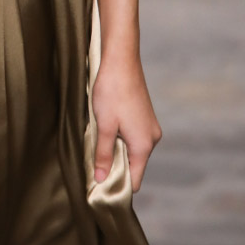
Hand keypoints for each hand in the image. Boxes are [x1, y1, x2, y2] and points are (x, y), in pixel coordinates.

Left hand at [91, 52, 161, 191]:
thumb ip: (103, 154)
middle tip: (93, 160)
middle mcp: (152, 138)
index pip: (134, 179)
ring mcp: (149, 125)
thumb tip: (101, 179)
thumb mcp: (104, 125)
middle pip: (133, 165)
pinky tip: (106, 125)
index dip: (117, 185)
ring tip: (98, 137)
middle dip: (114, 165)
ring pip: (131, 148)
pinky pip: (132, 135)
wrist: (121, 59)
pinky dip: (119, 136)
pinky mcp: (144, 115)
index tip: (98, 184)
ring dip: (115, 148)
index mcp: (144, 145)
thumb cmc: (112, 91)